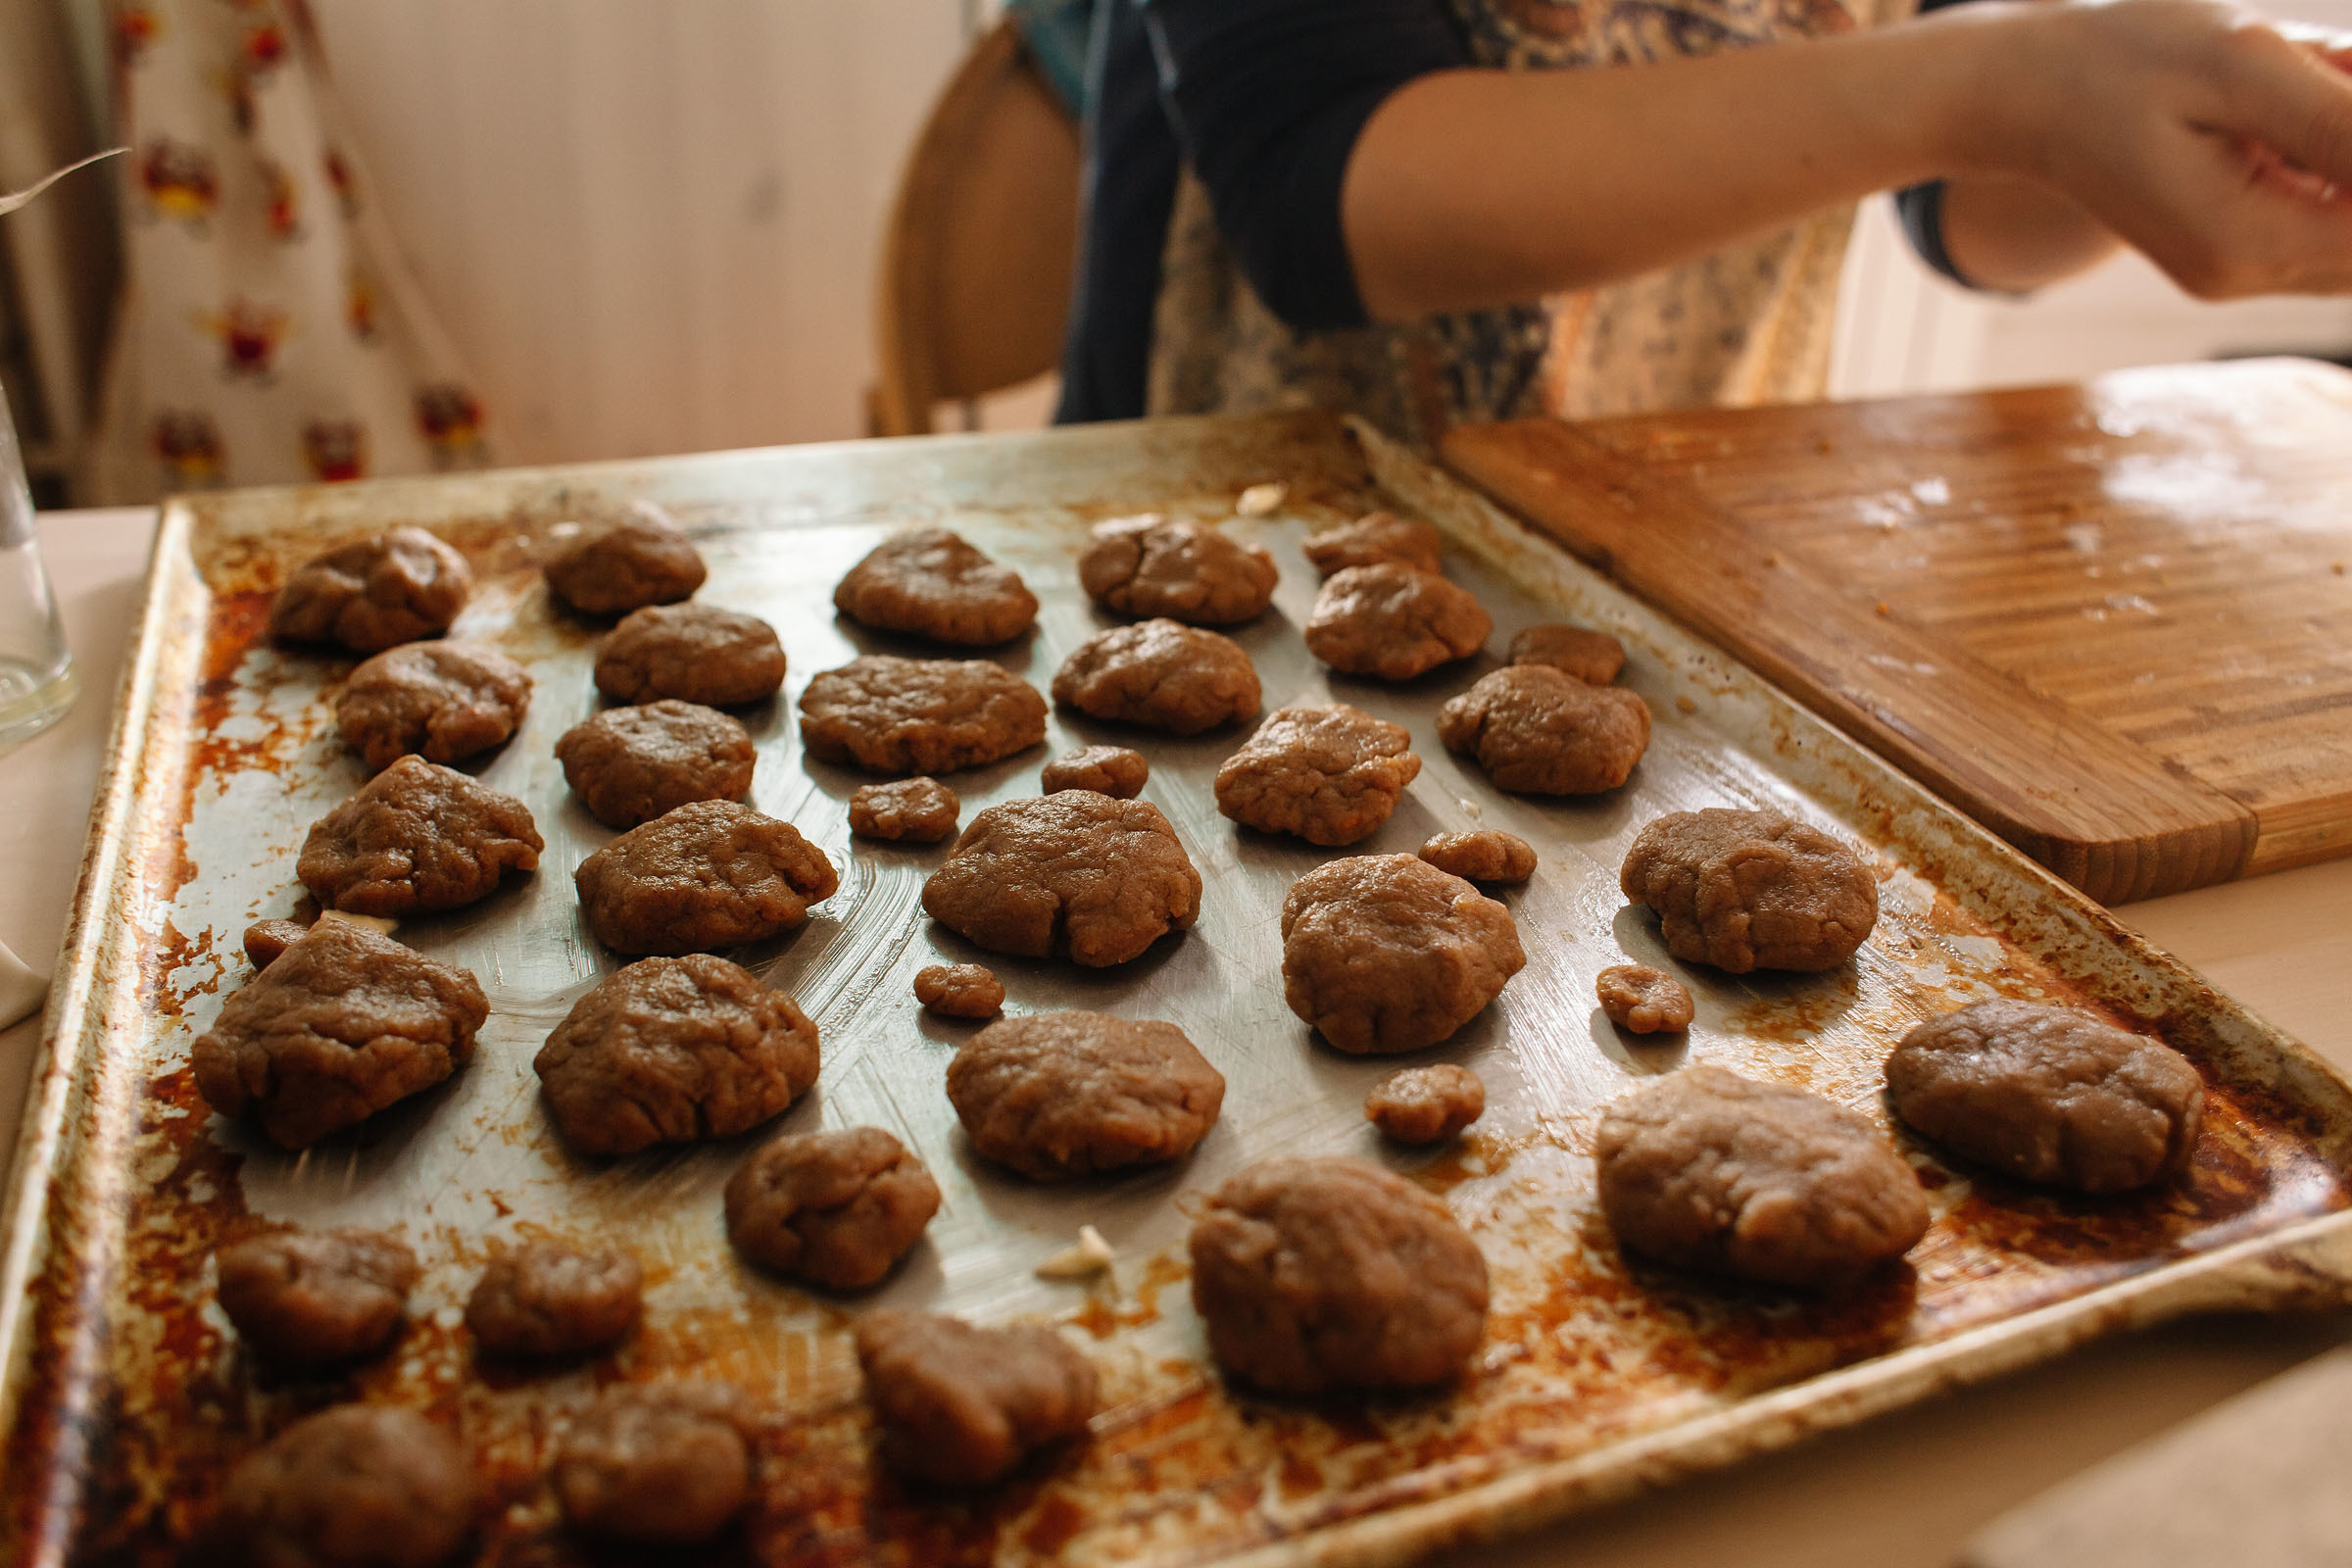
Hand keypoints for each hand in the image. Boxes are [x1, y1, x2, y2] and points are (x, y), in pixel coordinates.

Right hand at [1968, 0, 2351, 296]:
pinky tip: (2303, 92)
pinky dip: (2340, 154)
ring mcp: (2239, 267)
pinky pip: (2331, 214)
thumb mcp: (2241, 67)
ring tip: (2309, 77)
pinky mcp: (2237, 246)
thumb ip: (2344, 116)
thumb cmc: (2118, 62)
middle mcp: (2244, 272)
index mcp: (2243, 241)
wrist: (2023, 94)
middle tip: (2327, 72)